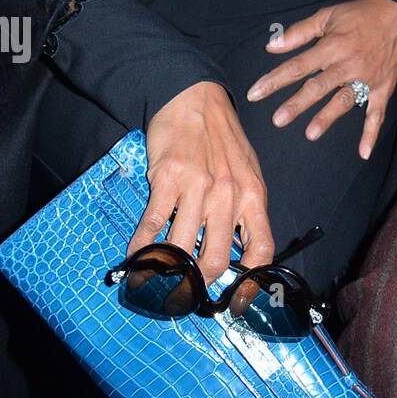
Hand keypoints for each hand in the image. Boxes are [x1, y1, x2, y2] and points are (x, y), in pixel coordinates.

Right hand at [130, 81, 272, 285]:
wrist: (196, 98)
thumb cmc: (223, 139)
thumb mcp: (248, 172)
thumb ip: (246, 210)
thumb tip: (241, 253)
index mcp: (252, 195)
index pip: (260, 249)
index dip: (248, 282)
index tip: (235, 299)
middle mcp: (229, 195)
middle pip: (214, 260)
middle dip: (196, 285)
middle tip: (183, 293)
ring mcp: (198, 187)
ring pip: (180, 249)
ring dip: (165, 272)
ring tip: (156, 281)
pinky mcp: (167, 179)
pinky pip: (153, 224)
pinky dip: (142, 248)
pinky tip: (136, 257)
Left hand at [247, 0, 396, 158]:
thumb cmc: (362, 13)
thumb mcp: (329, 15)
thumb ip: (300, 32)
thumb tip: (271, 46)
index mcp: (333, 45)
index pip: (299, 65)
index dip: (275, 79)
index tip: (255, 93)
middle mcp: (348, 64)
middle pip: (319, 86)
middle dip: (297, 103)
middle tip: (278, 120)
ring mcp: (367, 78)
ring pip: (344, 100)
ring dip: (328, 117)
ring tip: (310, 133)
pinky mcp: (383, 87)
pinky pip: (377, 113)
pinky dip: (371, 133)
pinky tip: (363, 152)